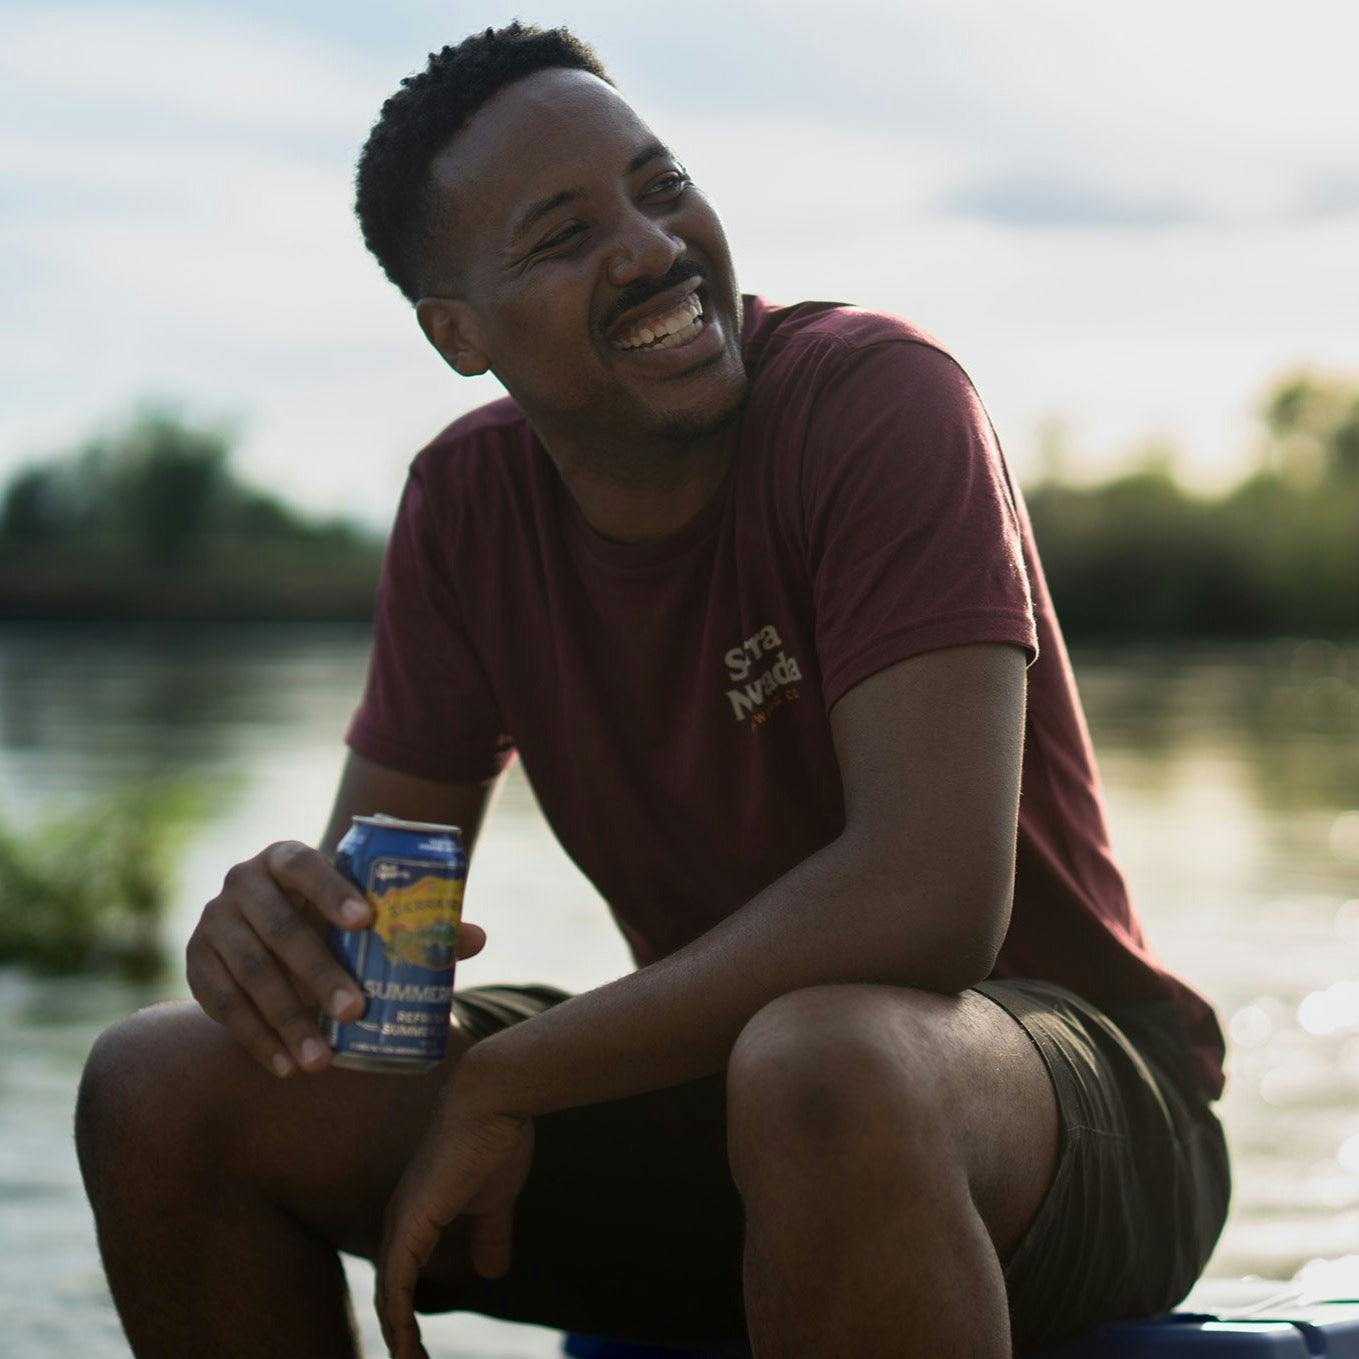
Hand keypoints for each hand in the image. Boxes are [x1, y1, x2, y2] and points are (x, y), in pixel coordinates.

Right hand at [185, 839, 487, 1076]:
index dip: (335, 891)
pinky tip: (286, 1067)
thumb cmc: (334, 920)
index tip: (369, 922)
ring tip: (323, 1060)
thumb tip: (476, 937)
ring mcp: (213, 922)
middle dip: (318, 973)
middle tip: (356, 1010)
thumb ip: (417, 922)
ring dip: (286, 1020)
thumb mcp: (366, 915)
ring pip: (249, 973)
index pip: (307, 865)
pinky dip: (255, 1040)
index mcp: (286, 857)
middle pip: (279, 928)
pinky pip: (221, 1006)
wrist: (269, 934)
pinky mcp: (194, 963)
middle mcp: (241, 881)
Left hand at [377, 1064, 533, 1358]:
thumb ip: (490, 1234)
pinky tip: (404, 1347)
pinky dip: (396, 1319)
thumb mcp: (496, 1200)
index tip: (415, 1349)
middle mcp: (402, 1219)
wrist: (492, 1100)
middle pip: (388, 1290)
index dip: (405, 1313)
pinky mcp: (412, 1222)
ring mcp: (403, 1221)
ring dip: (395, 1335)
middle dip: (396, 1332)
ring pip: (388, 1293)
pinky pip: (396, 1284)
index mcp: (419, 1213)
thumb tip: (491, 1272)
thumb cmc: (494, 1139)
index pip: (401, 1274)